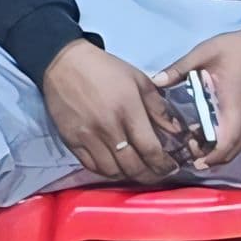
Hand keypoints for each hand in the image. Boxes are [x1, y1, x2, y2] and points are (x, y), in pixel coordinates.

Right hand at [42, 38, 186, 183]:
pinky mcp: (71, 142)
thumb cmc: (106, 70)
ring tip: (139, 172)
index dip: (163, 164)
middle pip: (132, 165)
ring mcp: (87, 137)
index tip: (172, 167)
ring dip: (129, 176)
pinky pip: (92, 166)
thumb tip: (175, 131)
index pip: (150, 148)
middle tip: (159, 175)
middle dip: (150, 175)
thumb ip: (159, 107)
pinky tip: (117, 168)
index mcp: (128, 110)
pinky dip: (107, 172)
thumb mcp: (140, 80)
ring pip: (112, 171)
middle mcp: (108, 128)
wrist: (65, 64)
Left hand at [156, 22, 240, 166]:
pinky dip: (229, 142)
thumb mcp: (204, 52)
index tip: (194, 161)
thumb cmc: (235, 47)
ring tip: (199, 142)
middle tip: (190, 152)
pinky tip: (214, 132)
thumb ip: (179, 68)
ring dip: (221, 150)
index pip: (227, 140)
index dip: (211, 156)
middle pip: (233, 149)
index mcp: (234, 102)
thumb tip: (154, 82)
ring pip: (240, 145)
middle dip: (212, 157)